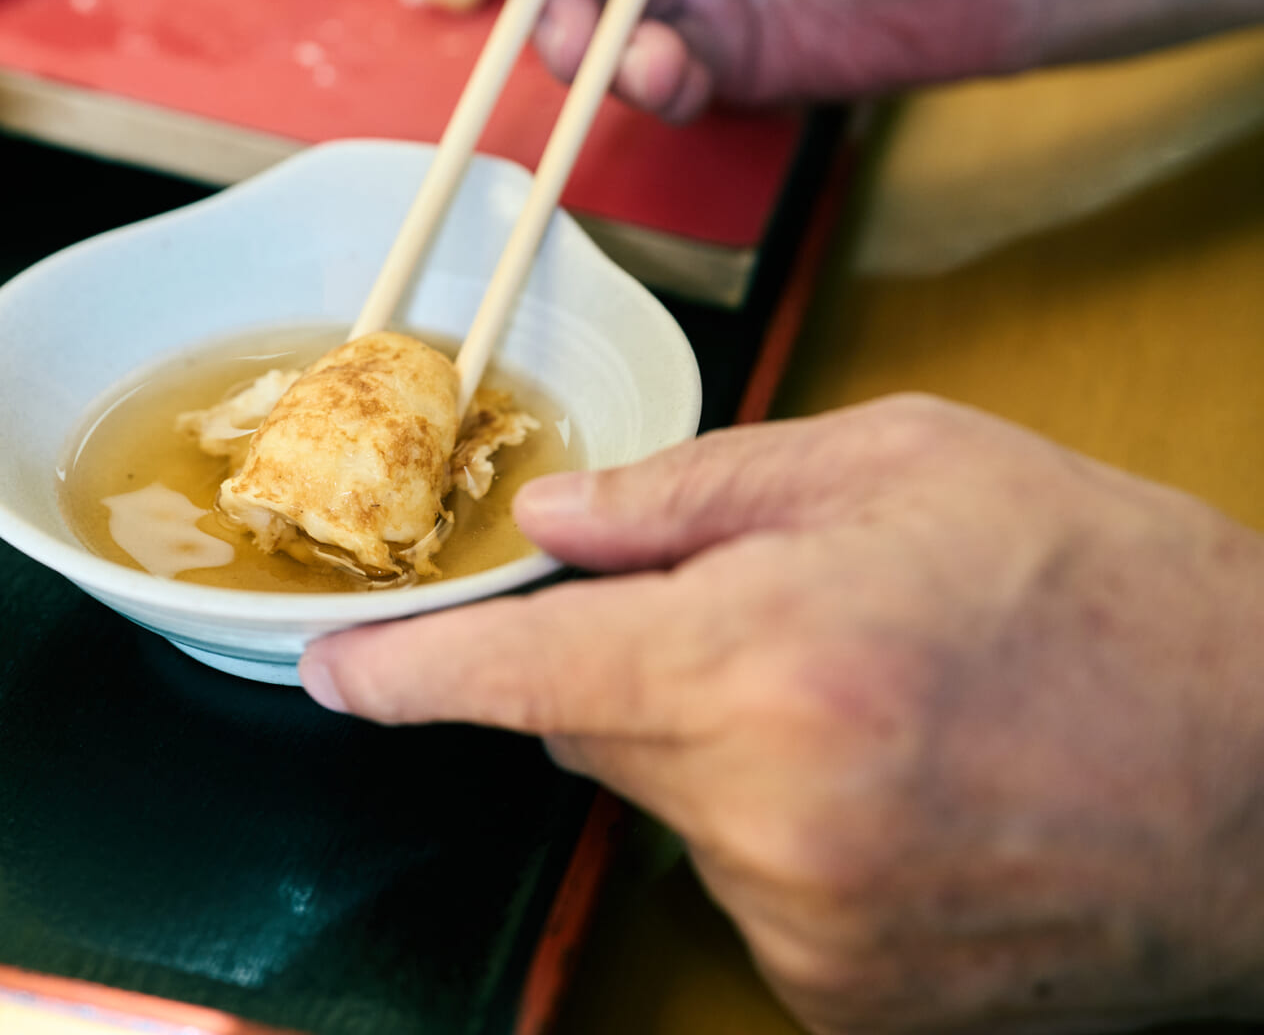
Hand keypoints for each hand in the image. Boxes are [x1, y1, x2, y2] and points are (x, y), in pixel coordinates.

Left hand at [300, 395, 1263, 1032]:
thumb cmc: (1115, 594)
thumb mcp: (907, 465)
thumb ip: (697, 492)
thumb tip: (557, 519)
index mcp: (766, 660)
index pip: (518, 680)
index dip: (406, 674)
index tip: (331, 672)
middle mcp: (766, 815)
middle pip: (593, 735)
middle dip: (641, 670)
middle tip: (777, 623)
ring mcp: (805, 928)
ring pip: (673, 812)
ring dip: (727, 752)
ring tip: (881, 705)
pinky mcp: (848, 1000)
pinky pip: (747, 890)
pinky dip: (783, 831)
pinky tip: (904, 790)